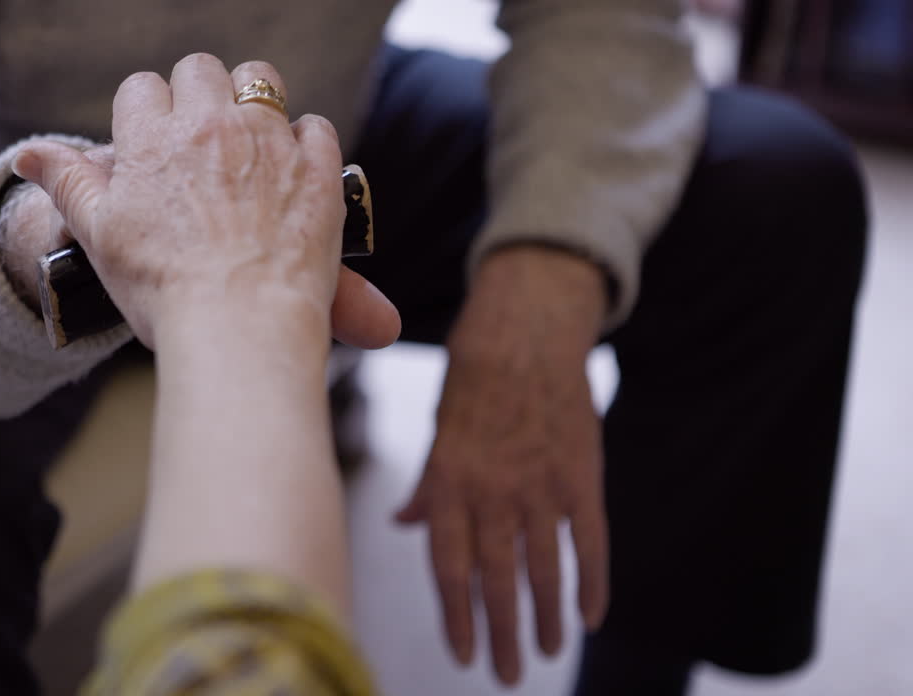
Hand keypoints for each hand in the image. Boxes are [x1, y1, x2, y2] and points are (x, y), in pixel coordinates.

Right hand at [8, 57, 399, 348]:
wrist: (238, 326)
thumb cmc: (162, 290)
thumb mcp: (99, 237)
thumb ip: (68, 184)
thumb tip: (28, 155)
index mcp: (151, 140)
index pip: (142, 88)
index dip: (146, 114)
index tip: (154, 143)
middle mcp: (210, 126)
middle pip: (200, 69)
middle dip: (198, 94)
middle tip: (201, 139)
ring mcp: (268, 142)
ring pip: (260, 79)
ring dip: (253, 100)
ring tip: (249, 141)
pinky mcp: (317, 168)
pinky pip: (315, 126)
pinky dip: (305, 142)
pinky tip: (293, 173)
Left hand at [396, 245, 610, 685]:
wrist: (524, 333)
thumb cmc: (472, 385)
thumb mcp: (439, 434)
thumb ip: (428, 487)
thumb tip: (402, 525)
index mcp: (449, 484)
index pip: (450, 569)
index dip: (458, 618)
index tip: (465, 655)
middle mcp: (493, 491)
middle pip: (497, 581)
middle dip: (503, 635)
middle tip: (508, 675)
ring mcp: (541, 485)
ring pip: (545, 569)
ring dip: (547, 618)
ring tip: (548, 652)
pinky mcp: (582, 476)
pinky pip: (590, 542)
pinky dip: (593, 582)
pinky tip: (592, 617)